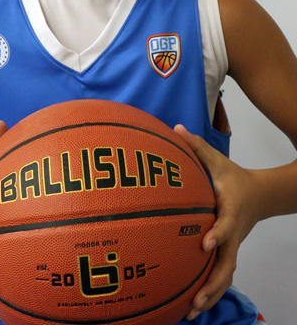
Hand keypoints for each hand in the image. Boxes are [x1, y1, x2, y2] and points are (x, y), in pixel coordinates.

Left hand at [174, 125, 260, 320]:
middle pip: (228, 263)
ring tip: (191, 312)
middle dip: (213, 283)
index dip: (218, 234)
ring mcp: (232, 246)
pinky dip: (210, 291)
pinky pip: (221, 275)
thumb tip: (175, 128)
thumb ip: (197, 147)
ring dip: (211, 294)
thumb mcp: (218, 161)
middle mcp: (232, 234)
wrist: (259, 195)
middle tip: (196, 299)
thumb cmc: (234, 178)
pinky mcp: (228, 252)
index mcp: (231, 210)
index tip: (205, 243)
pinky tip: (192, 305)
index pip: (226, 225)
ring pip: (225, 276)